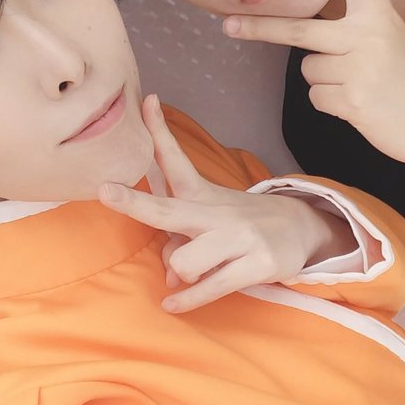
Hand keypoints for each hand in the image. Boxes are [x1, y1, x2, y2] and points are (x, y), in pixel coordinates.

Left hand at [98, 95, 352, 312]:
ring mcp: (237, 238)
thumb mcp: (209, 211)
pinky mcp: (255, 265)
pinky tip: (172, 304)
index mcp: (201, 194)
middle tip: (104, 191)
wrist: (299, 228)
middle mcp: (216, 213)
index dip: (159, 130)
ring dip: (180, 272)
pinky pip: (210, 288)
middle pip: (167, 210)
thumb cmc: (239, 222)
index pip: (175, 160)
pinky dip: (187, 299)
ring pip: (183, 261)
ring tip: (192, 273)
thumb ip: (177, 235)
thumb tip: (168, 275)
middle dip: (134, 203)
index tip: (148, 100)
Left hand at [223, 0, 404, 168]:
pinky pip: (317, 97)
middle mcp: (368, 33)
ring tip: (359, 88)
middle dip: (261, 29)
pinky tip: (360, 106)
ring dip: (326, 84)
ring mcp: (360, 67)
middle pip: (299, 29)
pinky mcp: (354, 99)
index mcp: (379, 13)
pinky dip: (331, 105)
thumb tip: (308, 39)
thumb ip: (355, 28)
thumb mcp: (388, 41)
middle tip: (228, 25)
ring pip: (308, 70)